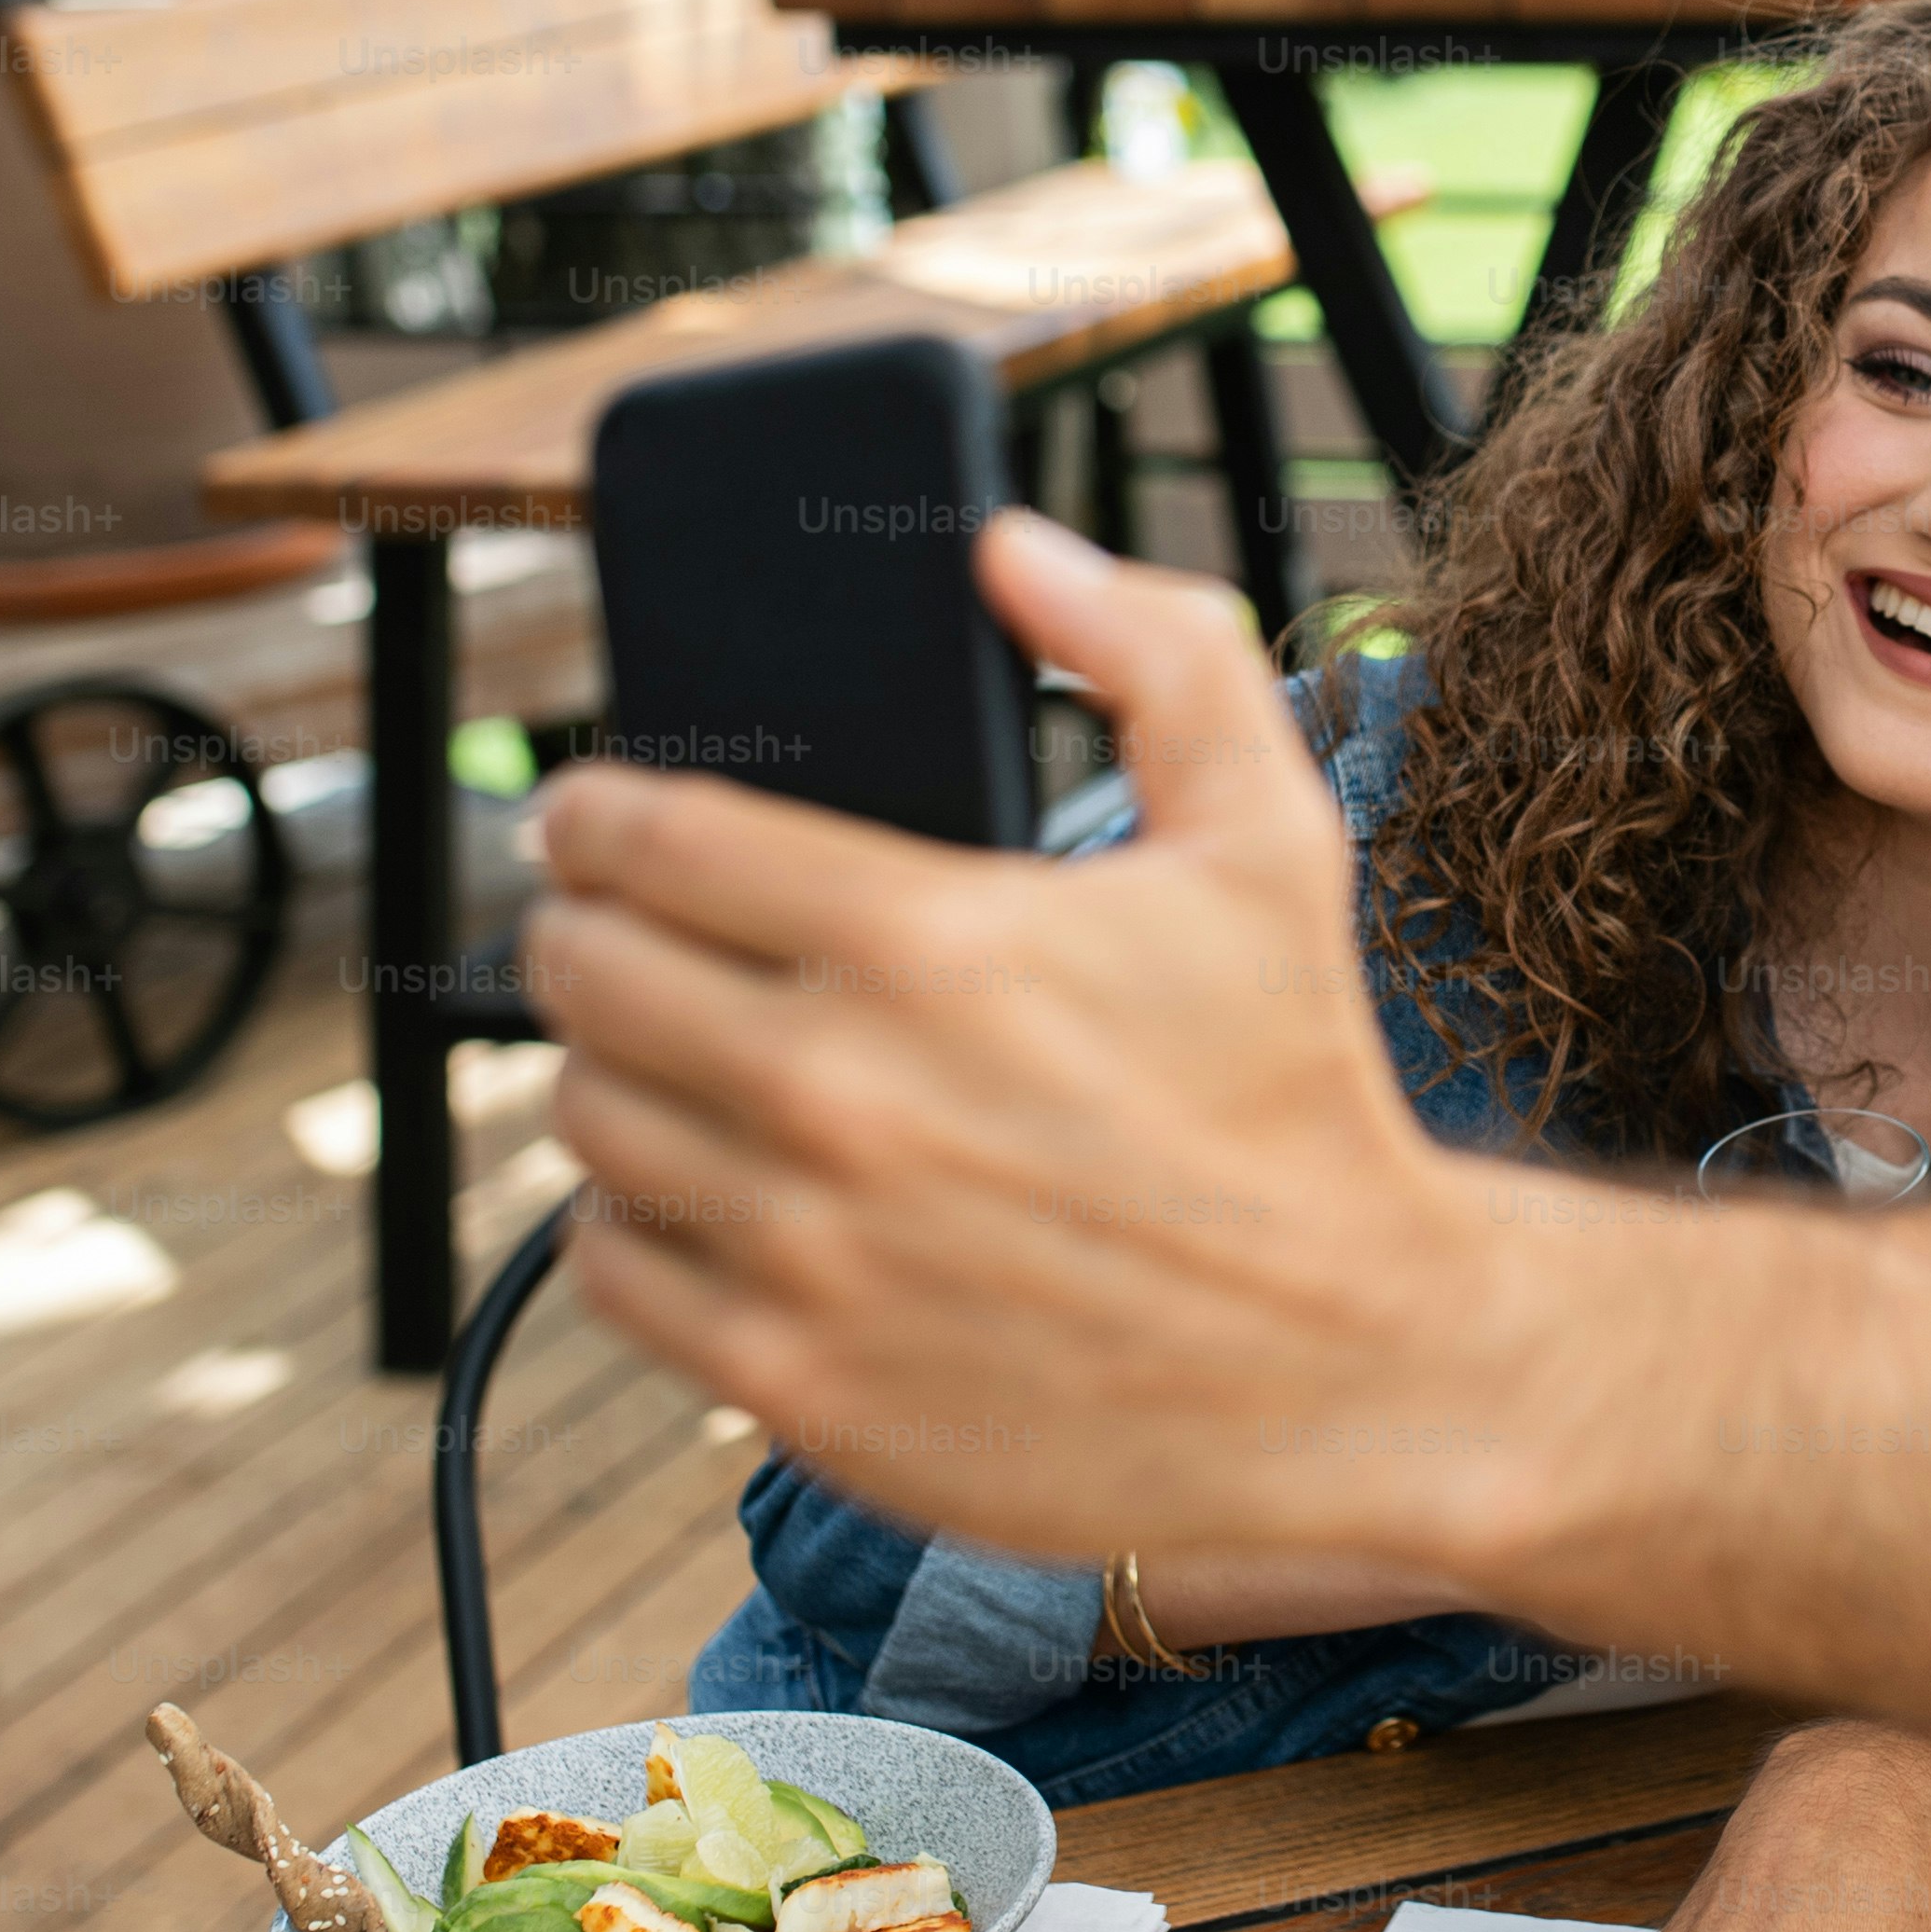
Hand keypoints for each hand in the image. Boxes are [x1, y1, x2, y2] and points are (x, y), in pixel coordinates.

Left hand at [525, 513, 1495, 1564]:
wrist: (1350, 1355)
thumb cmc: (1300, 1089)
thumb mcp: (1273, 839)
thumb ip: (1155, 655)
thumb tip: (1011, 549)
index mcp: (931, 938)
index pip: (646, 837)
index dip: (594, 811)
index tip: (594, 817)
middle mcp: (843, 1094)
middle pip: (581, 971)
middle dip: (586, 928)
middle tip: (625, 928)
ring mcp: (808, 1250)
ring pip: (582, 1119)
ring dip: (609, 1071)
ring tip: (673, 1055)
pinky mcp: (796, 1383)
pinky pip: (610, 1269)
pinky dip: (634, 1222)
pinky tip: (706, 1191)